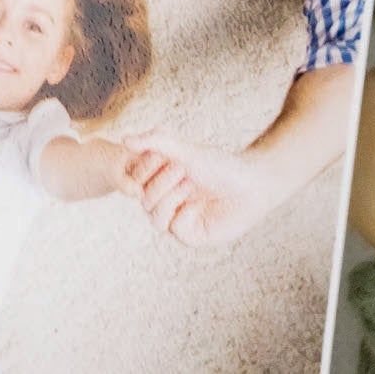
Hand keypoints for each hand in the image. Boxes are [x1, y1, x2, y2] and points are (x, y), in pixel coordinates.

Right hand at [120, 132, 280, 247]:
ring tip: (189, 184)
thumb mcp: (185, 149)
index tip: (162, 155)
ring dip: (170, 197)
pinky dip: (184, 213)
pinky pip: (174, 229)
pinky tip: (199, 203)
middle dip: (161, 182)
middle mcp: (168, 199)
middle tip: (183, 170)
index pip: (135, 181)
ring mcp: (179, 218)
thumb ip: (155, 141)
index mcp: (163, 179)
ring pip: (154, 218)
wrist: (250, 184)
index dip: (144, 169)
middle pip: (143, 199)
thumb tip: (123, 140)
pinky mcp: (192, 235)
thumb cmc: (219, 163)